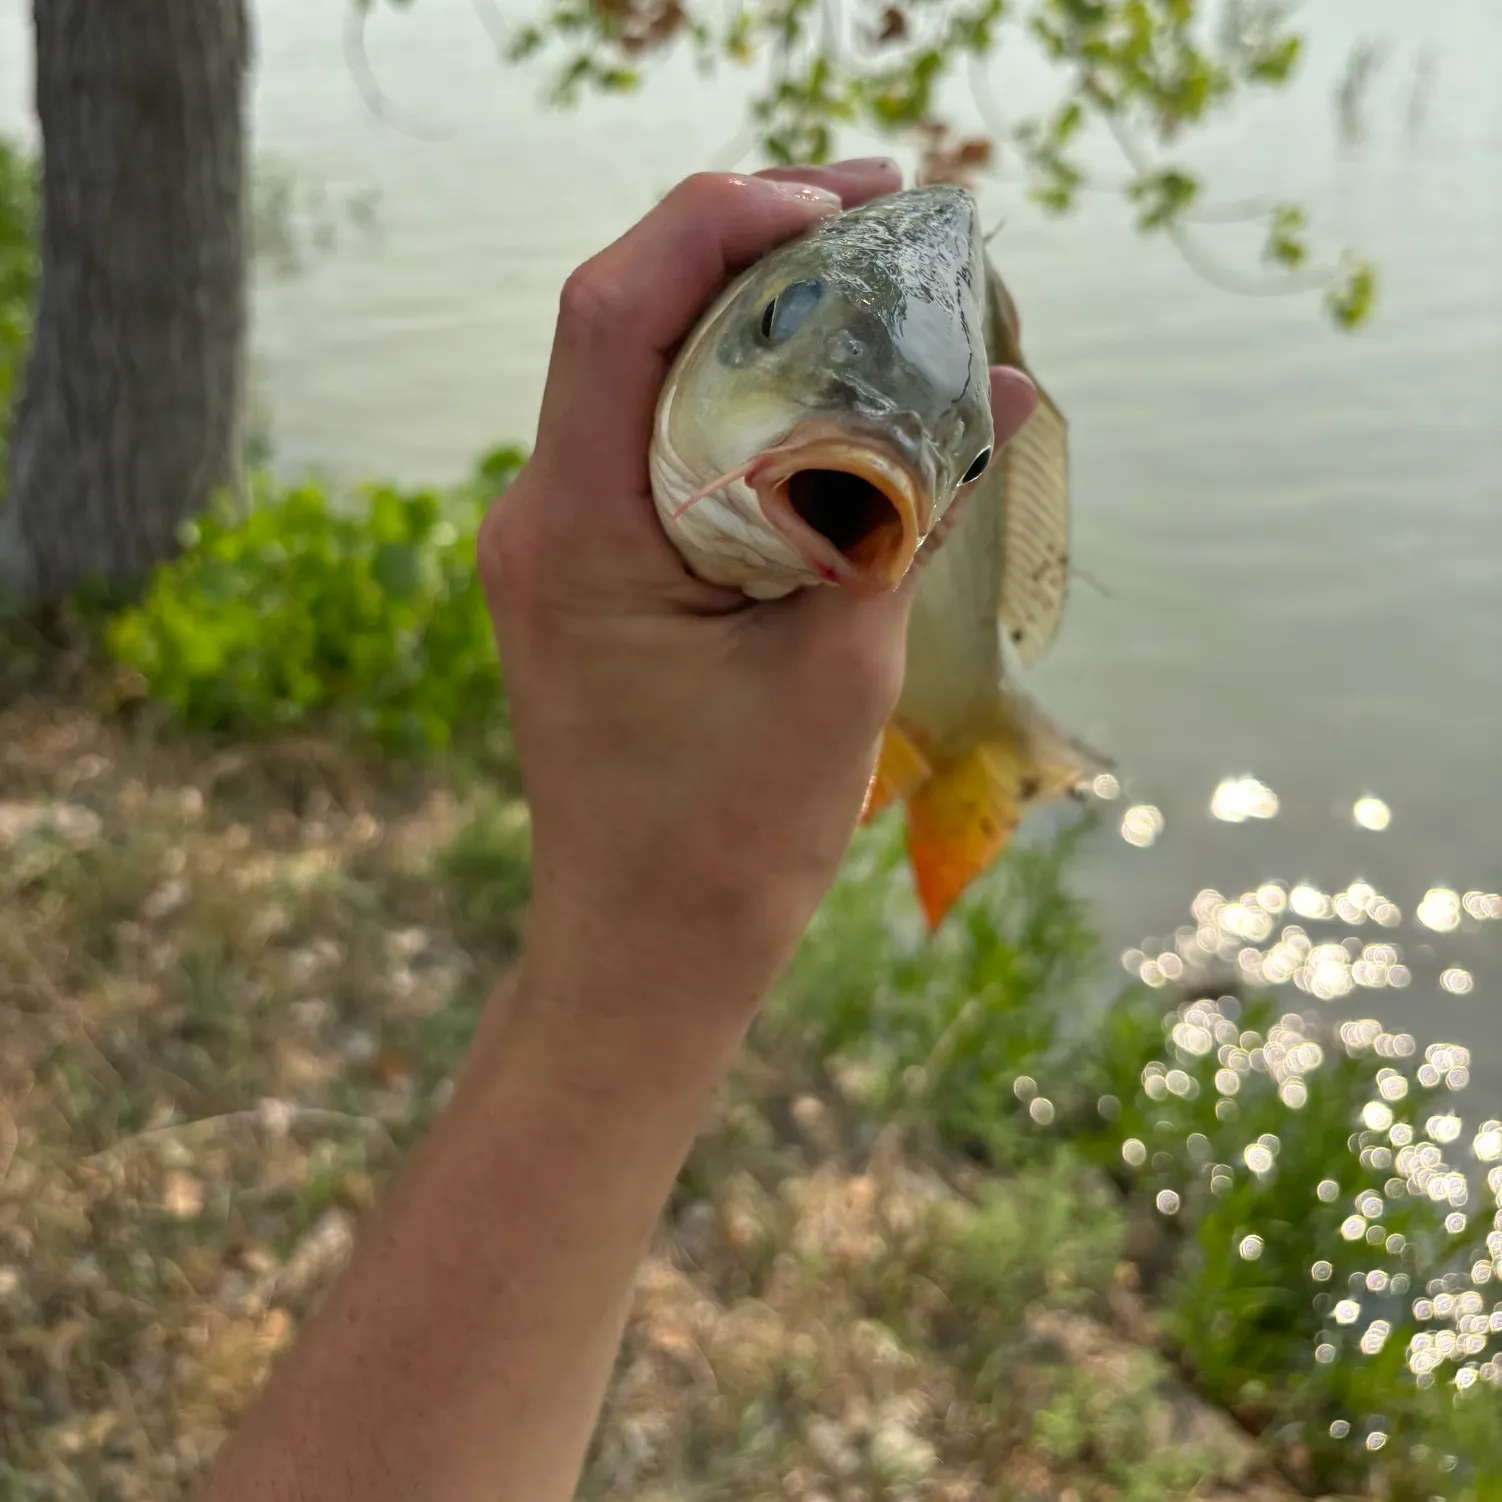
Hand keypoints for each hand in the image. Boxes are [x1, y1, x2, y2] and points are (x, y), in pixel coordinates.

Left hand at [478, 162, 1037, 1024]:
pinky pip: (653, 441)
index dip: (724, 223)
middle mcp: (544, 516)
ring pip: (644, 373)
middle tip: (888, 219)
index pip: (617, 308)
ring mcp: (558, 542)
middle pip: (631, 318)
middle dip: (755, 246)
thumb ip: (909, 515)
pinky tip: (824, 391)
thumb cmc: (732, 841)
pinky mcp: (591, 571)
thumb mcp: (843, 670)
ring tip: (874, 285)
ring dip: (750, 317)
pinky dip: (737, 396)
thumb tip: (997, 393)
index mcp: (579, 531)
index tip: (845, 205)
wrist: (647, 950)